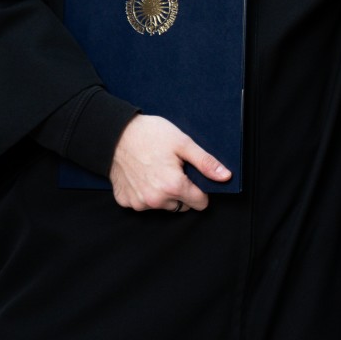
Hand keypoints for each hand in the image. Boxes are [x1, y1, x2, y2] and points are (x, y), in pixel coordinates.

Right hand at [109, 114, 230, 211]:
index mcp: (173, 186)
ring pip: (163, 206)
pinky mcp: (126, 202)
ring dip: (163, 194)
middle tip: (173, 169)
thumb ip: (206, 163)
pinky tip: (142, 175)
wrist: (114, 134)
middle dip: (181, 191)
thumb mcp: (183, 143)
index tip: (191, 175)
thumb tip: (225, 177)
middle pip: (182, 205)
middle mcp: (156, 200)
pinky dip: (145, 193)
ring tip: (156, 170)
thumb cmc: (150, 135)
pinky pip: (143, 203)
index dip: (200, 189)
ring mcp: (139, 203)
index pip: (200, 203)